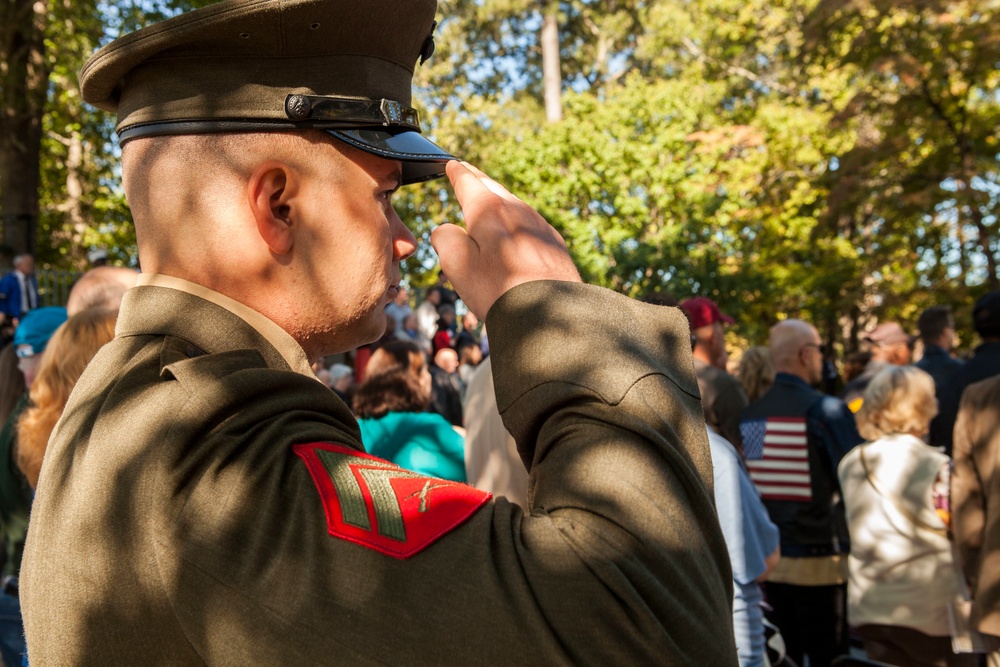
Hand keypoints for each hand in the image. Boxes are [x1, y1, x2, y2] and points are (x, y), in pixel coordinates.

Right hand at [431, 161, 580, 319]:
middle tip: (467, 170)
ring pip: (513, 203)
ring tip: (488, 200)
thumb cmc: (499, 291)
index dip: (456, 172)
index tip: (451, 165)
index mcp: (489, 210)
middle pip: (492, 187)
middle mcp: (517, 209)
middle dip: (477, 178)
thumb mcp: (456, 265)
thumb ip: (445, 238)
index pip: (468, 182)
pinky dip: (515, 220)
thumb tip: (446, 229)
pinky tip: (514, 230)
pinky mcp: (553, 242)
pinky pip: (528, 222)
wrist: (550, 314)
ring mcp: (538, 224)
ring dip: (497, 200)